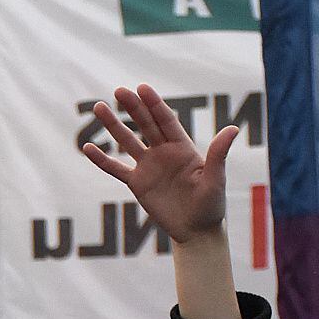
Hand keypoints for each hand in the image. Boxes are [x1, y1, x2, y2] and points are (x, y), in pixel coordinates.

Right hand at [81, 84, 237, 243]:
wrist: (195, 230)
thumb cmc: (211, 205)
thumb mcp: (215, 179)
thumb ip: (218, 154)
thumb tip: (232, 128)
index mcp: (183, 147)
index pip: (166, 120)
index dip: (154, 104)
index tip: (142, 88)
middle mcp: (164, 152)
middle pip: (145, 124)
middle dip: (132, 107)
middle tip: (118, 91)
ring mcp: (148, 167)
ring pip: (127, 141)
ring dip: (113, 125)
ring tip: (99, 107)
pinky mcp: (137, 184)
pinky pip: (115, 169)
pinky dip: (101, 160)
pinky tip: (87, 148)